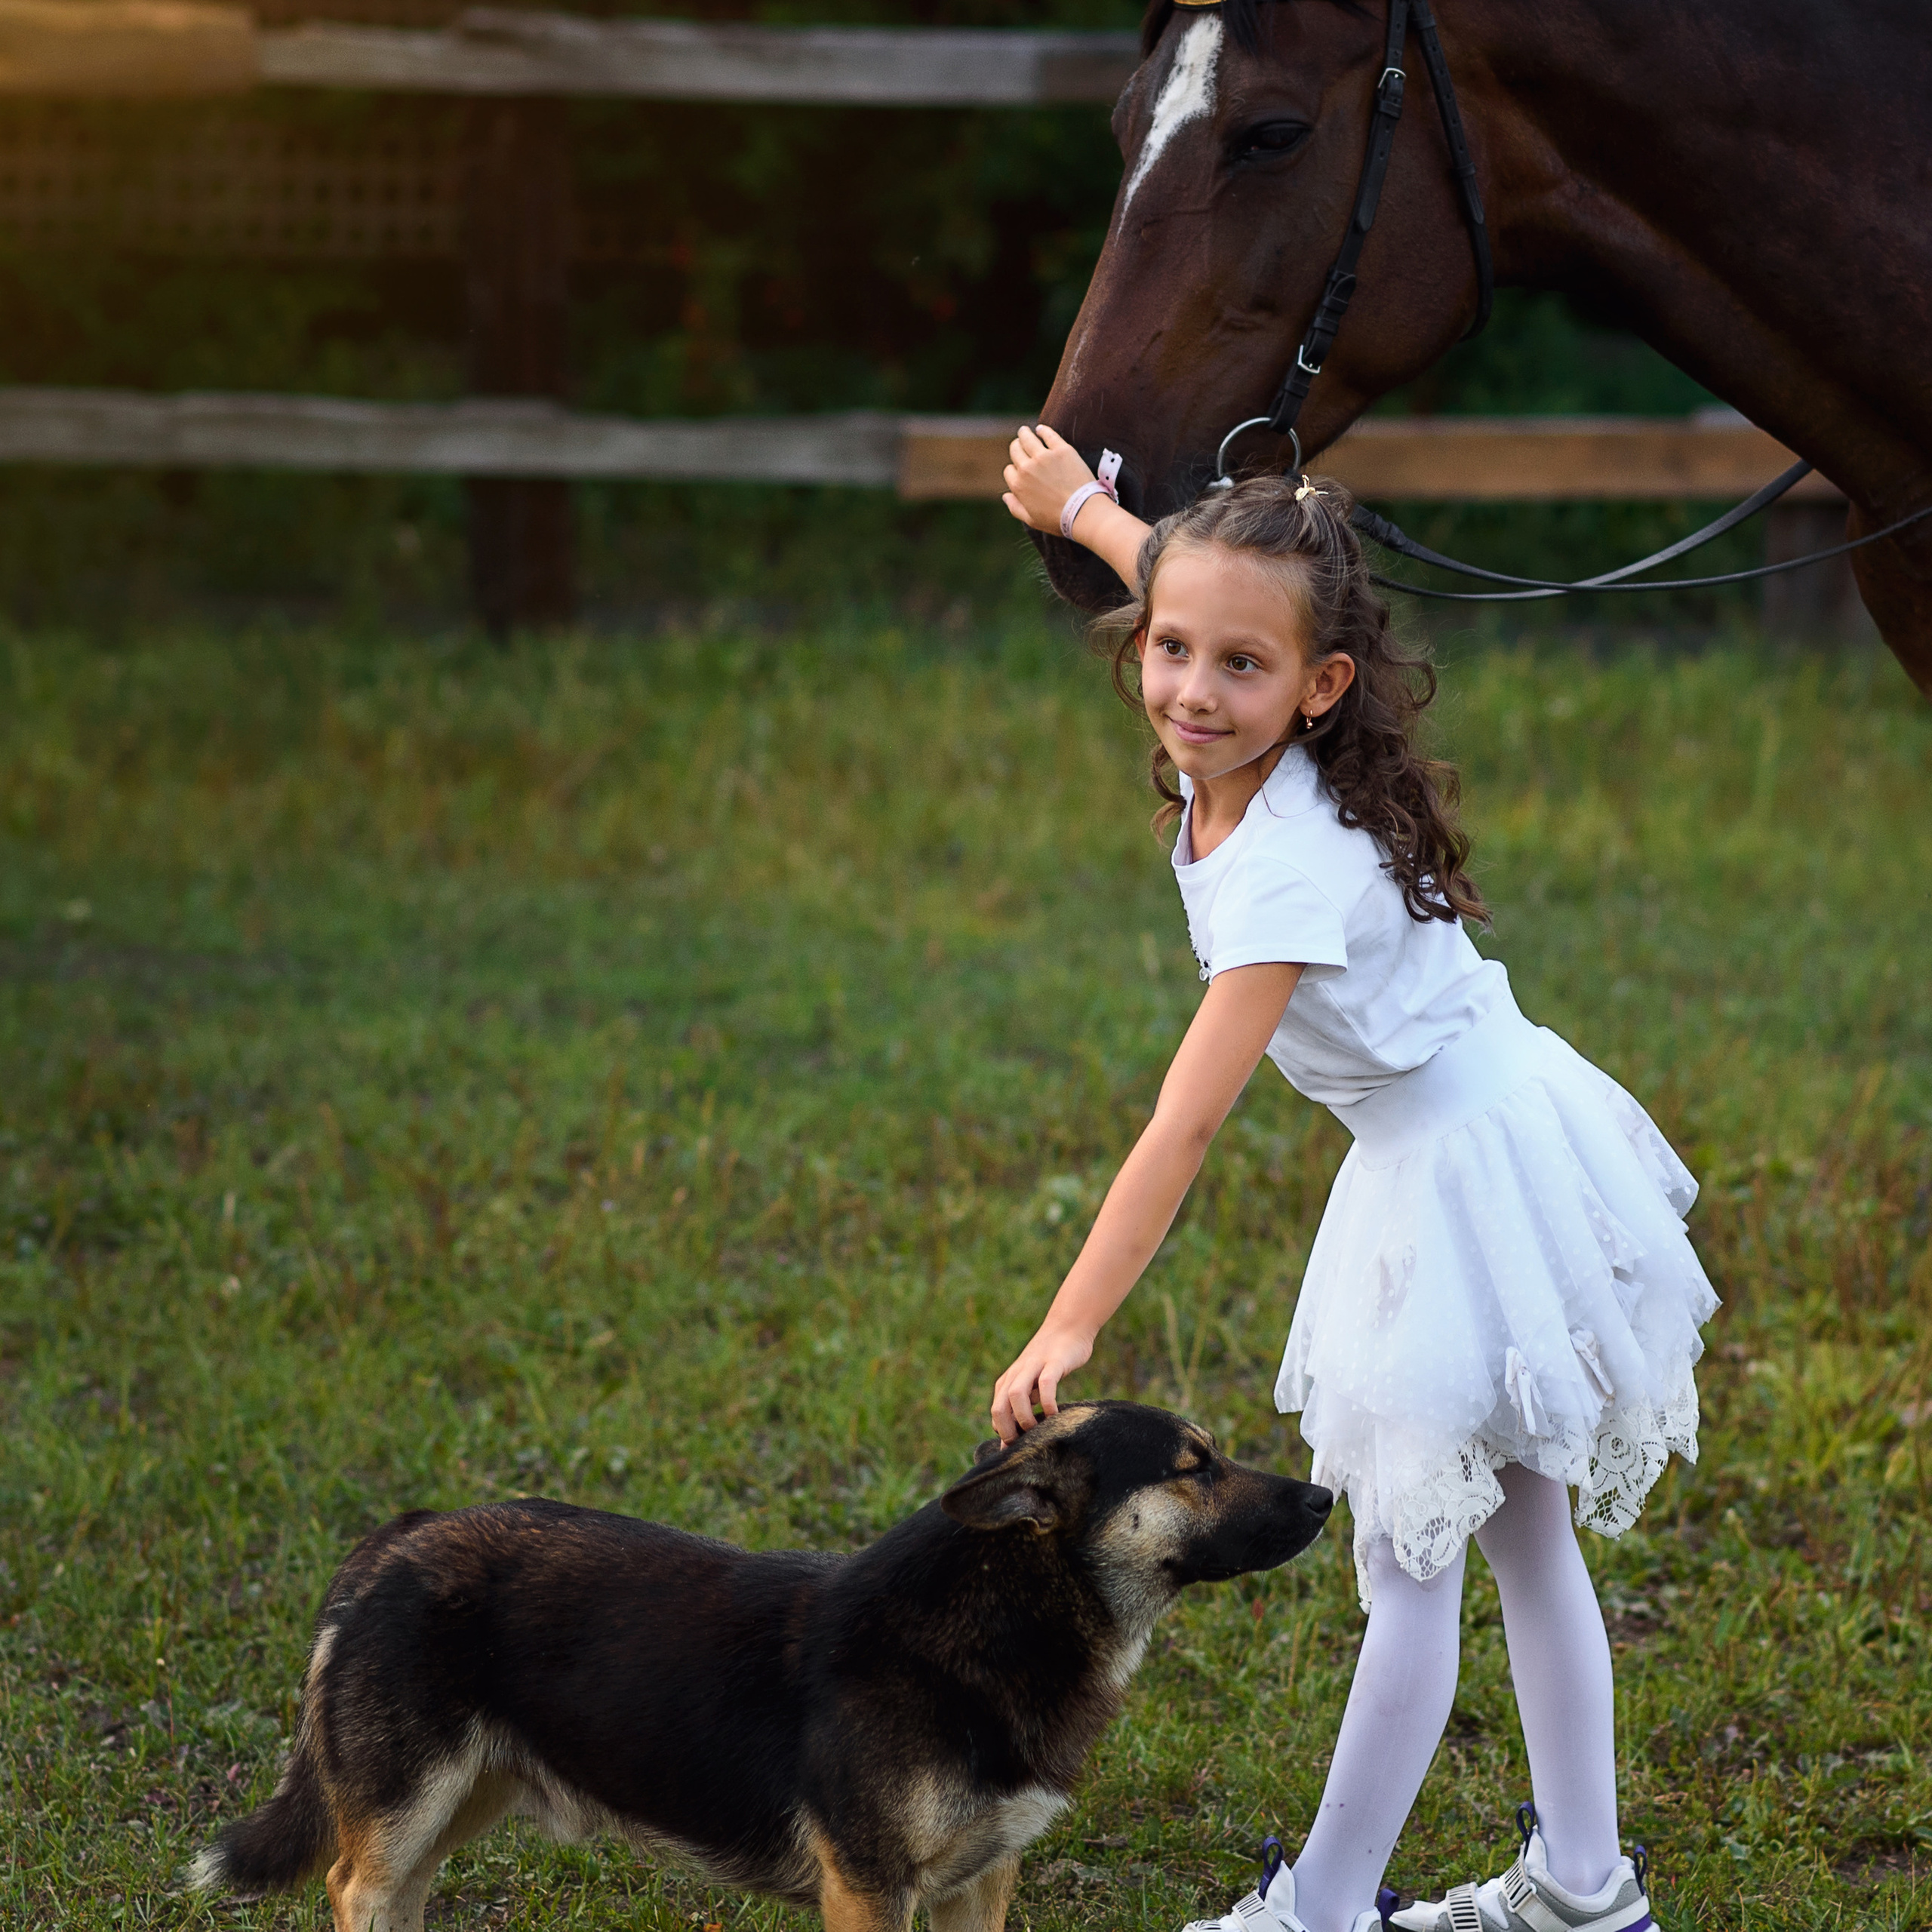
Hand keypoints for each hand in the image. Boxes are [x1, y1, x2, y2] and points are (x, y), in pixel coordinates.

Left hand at [989, 1321, 1094, 1442]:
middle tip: (1022, 1445)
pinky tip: (1054, 1414)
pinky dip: (1047, 1402)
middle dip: (1006, 1430)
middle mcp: (1016, 1374)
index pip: (996, 1412)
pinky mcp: (1053, 1362)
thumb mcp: (1032, 1382)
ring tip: (1037, 1431)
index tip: (1016, 1448)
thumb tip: (1016, 1438)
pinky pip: (1046, 1384)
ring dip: (1023, 1417)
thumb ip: (1024, 1405)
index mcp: (1009, 1381)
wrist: (1067, 1326)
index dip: (1003, 1433)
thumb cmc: (1051, 1362)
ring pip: (1016, 1395)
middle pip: (999, 1406)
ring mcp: (1034, 1367)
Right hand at [1002, 423, 1098, 535]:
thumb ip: (1015, 507)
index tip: (1021, 469)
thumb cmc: (1058, 519)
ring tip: (1024, 431)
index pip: (1009, 470)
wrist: (1083, 511)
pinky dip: (1042, 430)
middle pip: (1015, 450)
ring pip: (1027, 438)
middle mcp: (1027, 468)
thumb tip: (1005, 495)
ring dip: (1024, 433)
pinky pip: (1048, 434)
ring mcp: (1044, 457)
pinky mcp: (1061, 449)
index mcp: (1018, 486)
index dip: (1014, 470)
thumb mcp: (1031, 519)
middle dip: (1016, 447)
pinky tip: (1040, 429)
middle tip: (1019, 443)